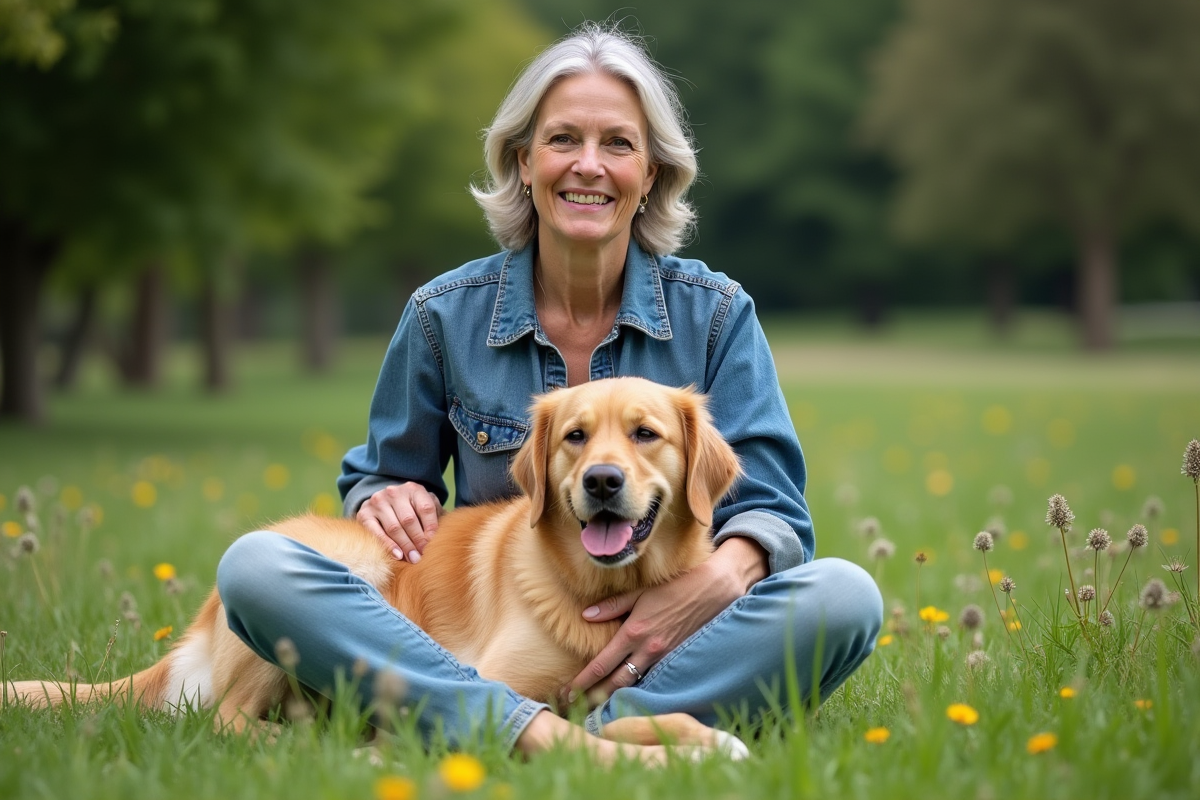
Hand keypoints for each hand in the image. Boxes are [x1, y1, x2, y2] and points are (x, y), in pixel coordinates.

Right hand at [356, 481, 442, 562]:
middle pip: (409, 520)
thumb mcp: (424, 508)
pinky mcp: (364, 514)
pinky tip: (398, 555)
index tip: (434, 543)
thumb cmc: (411, 510)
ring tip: (413, 558)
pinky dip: (387, 545)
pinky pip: (376, 533)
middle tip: (423, 556)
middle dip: (418, 540)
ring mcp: (378, 502)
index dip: (431, 527)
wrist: (384, 503)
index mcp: (413, 489)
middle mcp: (394, 492)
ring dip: (405, 546)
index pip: (425, 508)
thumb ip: (435, 518)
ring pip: (394, 527)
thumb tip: (443, 537)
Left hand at [564, 538, 768, 703]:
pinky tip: (626, 697)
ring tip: (593, 708)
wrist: (712, 591)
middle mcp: (647, 650)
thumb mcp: (640, 593)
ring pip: (633, 686)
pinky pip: (651, 680)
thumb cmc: (674, 587)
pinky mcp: (675, 661)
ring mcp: (663, 658)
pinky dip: (636, 689)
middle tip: (573, 707)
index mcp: (634, 632)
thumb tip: (585, 615)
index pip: (601, 665)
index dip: (581, 682)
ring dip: (613, 698)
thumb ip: (612, 606)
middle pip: (614, 684)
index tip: (566, 693)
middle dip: (592, 698)